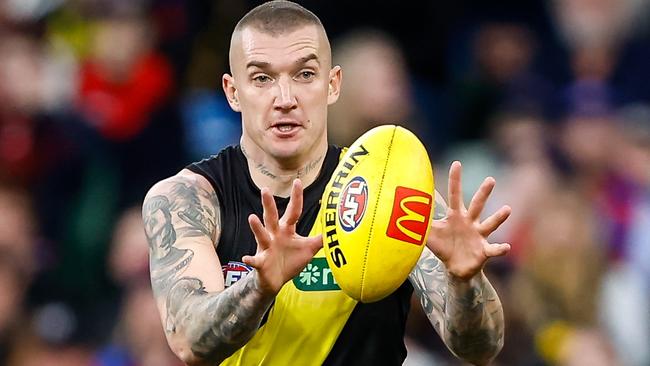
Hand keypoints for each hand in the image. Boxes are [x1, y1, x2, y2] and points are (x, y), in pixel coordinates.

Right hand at [243, 179, 322, 294]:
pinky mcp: (261, 262)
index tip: (297, 181)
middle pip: (271, 217)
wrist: (275, 281)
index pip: (293, 211)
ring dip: (257, 227)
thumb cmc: (290, 262)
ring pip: (261, 235)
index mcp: (287, 230)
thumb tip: (338, 229)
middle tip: (265, 190)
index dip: (296, 198)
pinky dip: (250, 259)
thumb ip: (321, 239)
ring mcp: (266, 248)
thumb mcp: (308, 249)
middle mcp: (274, 235)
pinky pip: (255, 260)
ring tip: (252, 217)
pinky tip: (245, 258)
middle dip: (269, 204)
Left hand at [426, 161, 510, 280]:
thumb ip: (416, 222)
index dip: (455, 180)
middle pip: (477, 205)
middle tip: (490, 179)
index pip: (454, 195)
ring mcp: (479, 235)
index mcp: (456, 216)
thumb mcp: (428, 234)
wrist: (455, 268)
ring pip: (490, 224)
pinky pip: (494, 249)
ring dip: (498, 217)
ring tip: (507, 209)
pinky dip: (500, 249)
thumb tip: (397, 211)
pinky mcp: (484, 250)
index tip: (456, 163)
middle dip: (484, 192)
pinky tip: (506, 247)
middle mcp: (470, 222)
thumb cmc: (443, 247)